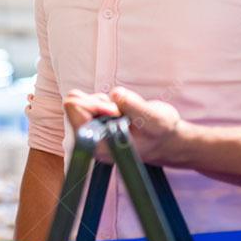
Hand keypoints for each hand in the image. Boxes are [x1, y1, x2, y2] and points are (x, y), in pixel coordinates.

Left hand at [63, 87, 188, 165]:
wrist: (166, 140)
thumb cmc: (161, 133)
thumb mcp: (153, 119)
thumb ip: (133, 106)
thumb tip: (115, 94)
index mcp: (97, 146)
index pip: (74, 111)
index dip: (94, 104)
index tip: (114, 110)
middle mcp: (89, 140)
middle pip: (75, 103)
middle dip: (99, 102)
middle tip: (121, 113)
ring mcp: (90, 131)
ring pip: (84, 100)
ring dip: (105, 102)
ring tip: (125, 114)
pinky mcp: (95, 122)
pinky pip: (92, 100)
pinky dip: (107, 102)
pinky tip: (122, 113)